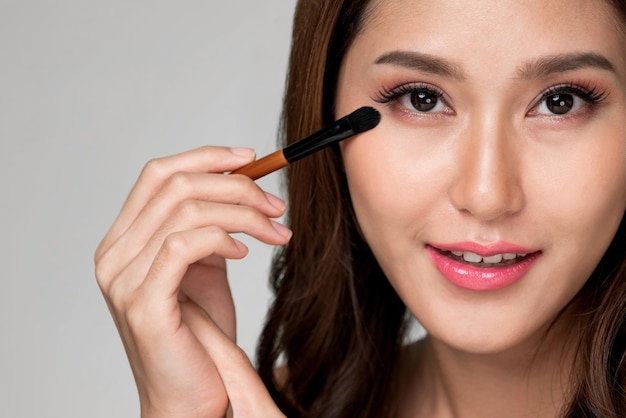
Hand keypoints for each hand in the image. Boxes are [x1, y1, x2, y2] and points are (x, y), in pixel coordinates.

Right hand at [95, 146, 288, 417]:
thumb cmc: (200, 335)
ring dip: (241, 213)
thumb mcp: (206, 268)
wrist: (189, 395)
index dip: (205, 157)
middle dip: (236, 186)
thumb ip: (210, 227)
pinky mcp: (142, 302)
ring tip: (274, 230)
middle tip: (275, 205)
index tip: (250, 158)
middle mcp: (114, 254)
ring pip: (185, 211)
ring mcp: (123, 278)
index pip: (157, 174)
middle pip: (175, 185)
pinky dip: (221, 238)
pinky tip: (243, 253)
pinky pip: (183, 245)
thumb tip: (240, 184)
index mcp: (125, 240)